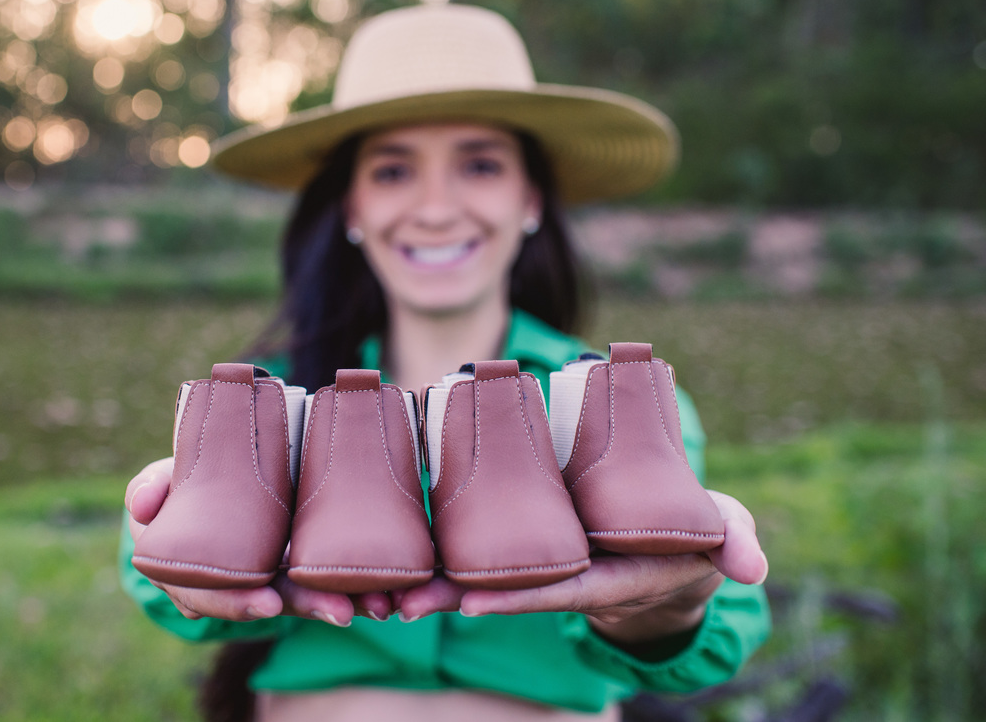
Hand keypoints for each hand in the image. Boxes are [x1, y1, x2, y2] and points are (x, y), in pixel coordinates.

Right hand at [124, 459, 393, 625]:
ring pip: (310, 591)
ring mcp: (276, 572)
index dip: (240, 603)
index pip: (219, 595)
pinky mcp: (304, 557)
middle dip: (309, 607)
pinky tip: (389, 593)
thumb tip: (142, 505)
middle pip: (275, 599)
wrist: (214, 477)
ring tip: (379, 606)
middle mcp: (242, 579)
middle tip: (341, 612)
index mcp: (202, 569)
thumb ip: (150, 488)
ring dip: (345, 600)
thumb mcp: (161, 484)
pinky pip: (332, 575)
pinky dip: (360, 585)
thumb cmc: (181, 486)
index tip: (266, 606)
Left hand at [399, 490, 767, 642]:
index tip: (471, 603)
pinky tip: (399, 554)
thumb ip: (734, 540)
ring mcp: (547, 557)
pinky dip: (445, 553)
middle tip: (402, 607)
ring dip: (436, 584)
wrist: (673, 534)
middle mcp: (569, 571)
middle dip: (454, 598)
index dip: (517, 597)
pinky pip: (483, 545)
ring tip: (383, 594)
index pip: (557, 589)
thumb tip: (752, 568)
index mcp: (609, 573)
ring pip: (484, 573)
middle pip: (505, 588)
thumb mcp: (722, 530)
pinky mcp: (531, 534)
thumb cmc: (696, 529)